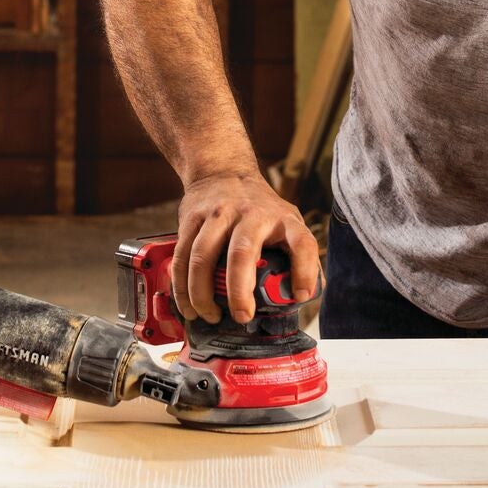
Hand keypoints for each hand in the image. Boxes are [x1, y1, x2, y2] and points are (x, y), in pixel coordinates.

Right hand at [172, 171, 321, 323]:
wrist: (222, 171)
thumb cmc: (259, 207)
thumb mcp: (288, 222)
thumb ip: (297, 256)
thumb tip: (305, 295)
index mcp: (282, 219)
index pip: (301, 243)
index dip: (304, 271)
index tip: (300, 296)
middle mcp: (251, 214)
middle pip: (242, 253)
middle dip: (239, 291)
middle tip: (242, 317)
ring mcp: (218, 214)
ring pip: (203, 256)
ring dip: (203, 293)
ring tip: (210, 315)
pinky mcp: (192, 218)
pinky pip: (182, 256)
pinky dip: (181, 286)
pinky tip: (189, 305)